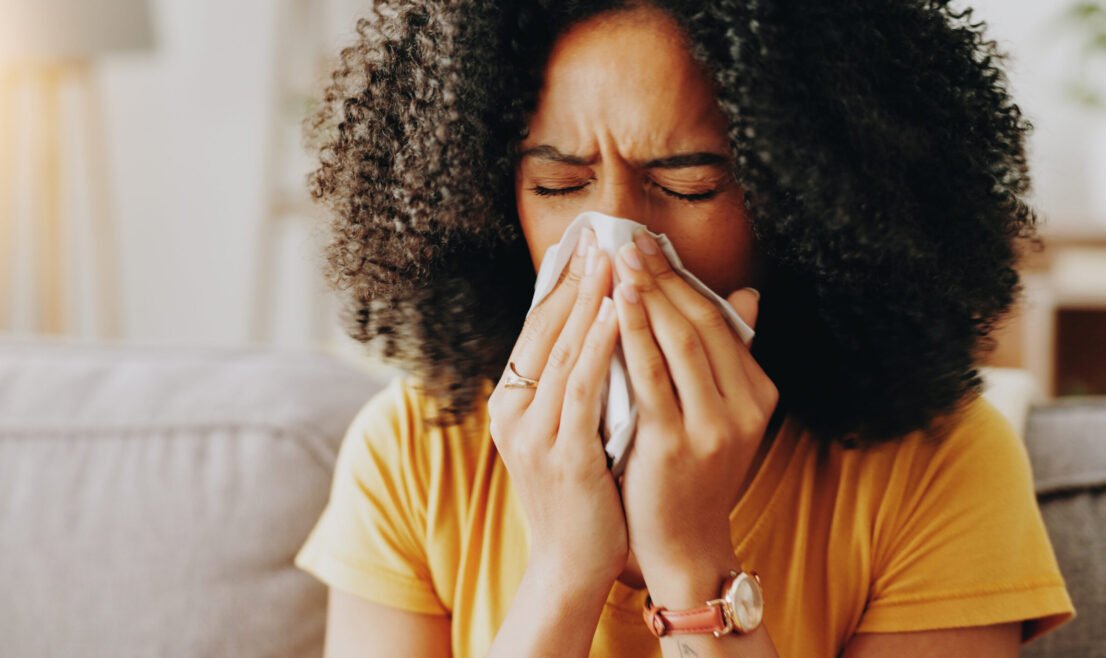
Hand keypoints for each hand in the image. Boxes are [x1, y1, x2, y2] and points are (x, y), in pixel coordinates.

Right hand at [487, 229, 627, 592]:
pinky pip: (580, 387)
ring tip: (613, 260)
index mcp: (510, 405)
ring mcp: (531, 434)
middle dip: (575, 280)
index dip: (561, 287)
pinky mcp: (560, 454)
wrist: (570, 566)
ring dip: (589, 300)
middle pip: (542, 331)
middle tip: (602, 236)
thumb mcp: (568, 434)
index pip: (535, 331)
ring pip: (560, 351)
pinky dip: (598, 346)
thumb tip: (604, 335)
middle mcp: (511, 413)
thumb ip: (578, 386)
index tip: (587, 247)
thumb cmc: (580, 498)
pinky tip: (620, 313)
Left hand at [612, 229, 778, 606]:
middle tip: (630, 238)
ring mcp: (712, 427)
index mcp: (758, 395)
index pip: (718, 322)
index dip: (682, 278)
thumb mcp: (721, 415)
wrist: (684, 546)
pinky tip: (614, 307)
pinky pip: (651, 378)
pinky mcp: (674, 445)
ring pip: (679, 343)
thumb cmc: (692, 474)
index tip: (650, 244)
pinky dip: (632, 336)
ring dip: (649, 295)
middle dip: (663, 276)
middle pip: (700, 324)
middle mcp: (743, 408)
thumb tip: (746, 295)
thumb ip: (729, 357)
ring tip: (622, 259)